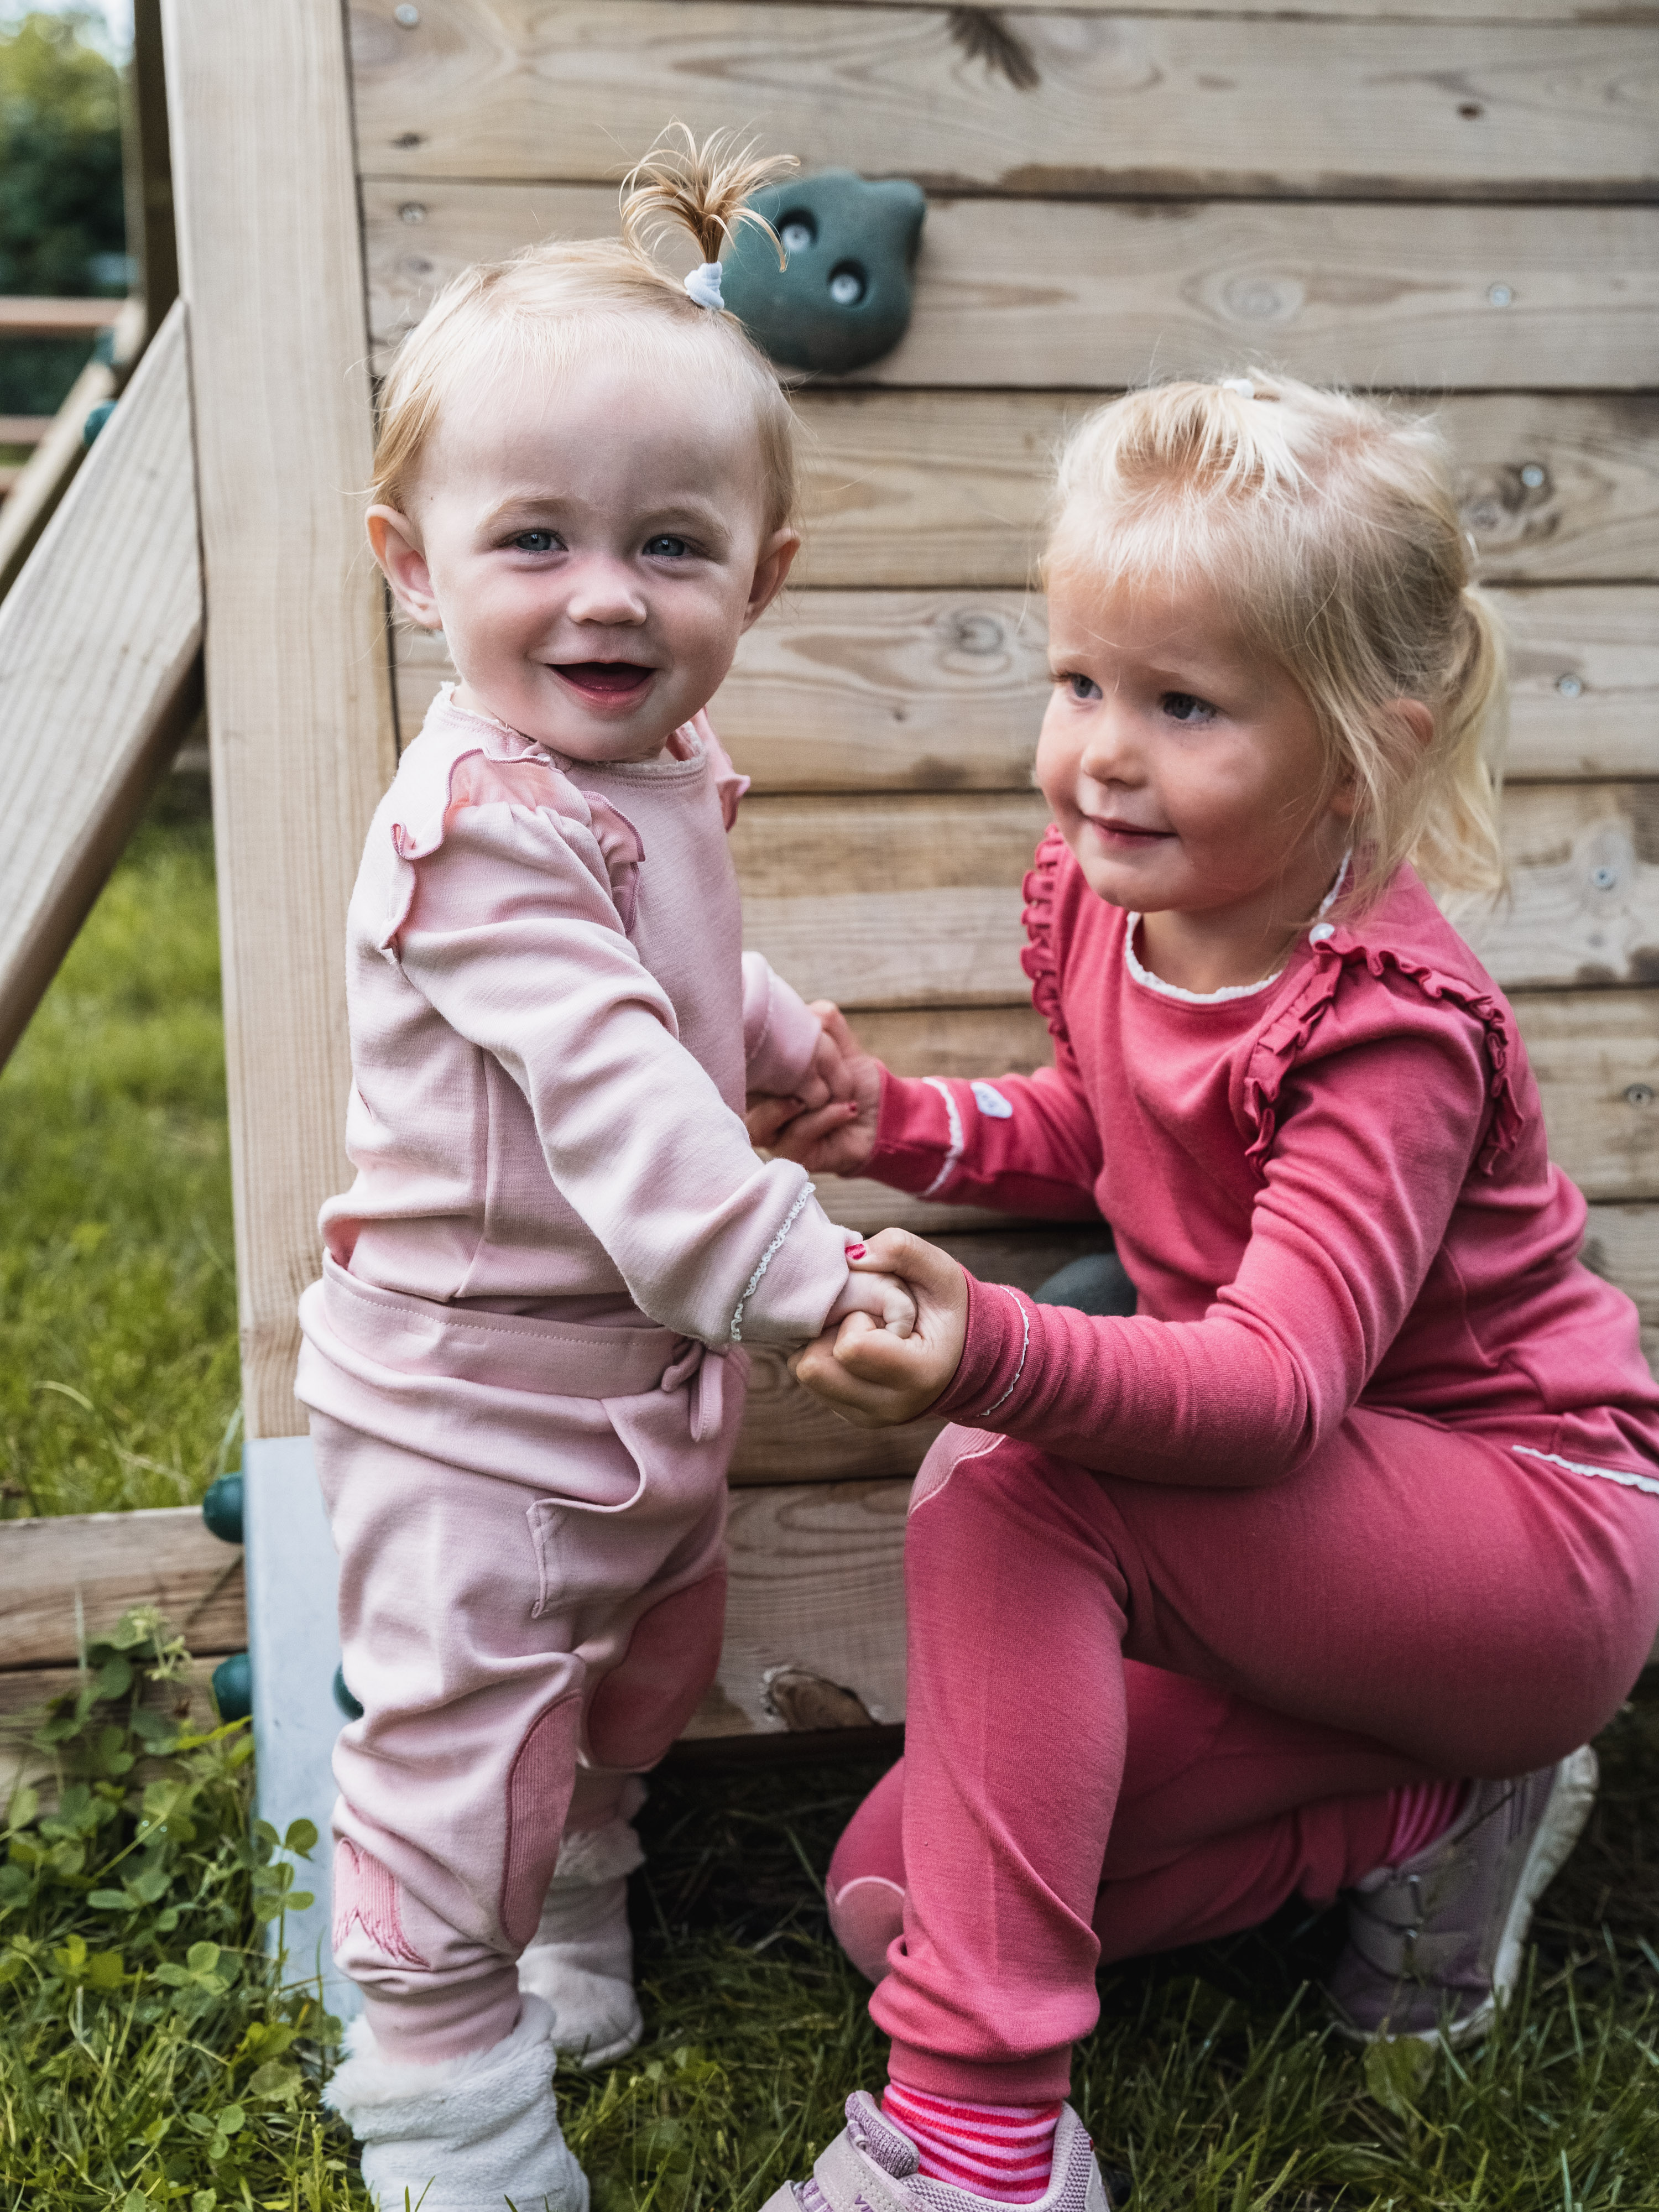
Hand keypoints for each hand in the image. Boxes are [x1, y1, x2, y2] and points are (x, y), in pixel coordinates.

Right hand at [746, 1005, 882, 1173]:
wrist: (880, 1112)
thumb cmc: (850, 1077)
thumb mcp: (835, 1039)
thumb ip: (818, 1018)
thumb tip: (800, 1010)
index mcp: (759, 1075)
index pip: (735, 1066)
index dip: (748, 1052)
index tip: (776, 1037)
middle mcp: (755, 1105)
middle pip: (740, 1095)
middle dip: (778, 1076)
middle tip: (811, 1065)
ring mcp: (770, 1132)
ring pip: (759, 1122)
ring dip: (796, 1103)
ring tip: (827, 1093)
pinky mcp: (791, 1154)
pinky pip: (796, 1135)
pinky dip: (824, 1118)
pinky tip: (846, 1109)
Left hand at [790, 1229, 968, 1427]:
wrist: (964, 1355)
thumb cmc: (949, 1309)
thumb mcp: (939, 1271)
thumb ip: (901, 1250)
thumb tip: (849, 1257)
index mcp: (918, 1375)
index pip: (849, 1348)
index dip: (857, 1316)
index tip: (883, 1311)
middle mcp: (889, 1406)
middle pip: (813, 1368)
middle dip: (830, 1331)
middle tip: (862, 1319)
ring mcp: (867, 1417)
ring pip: (805, 1374)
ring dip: (823, 1343)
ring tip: (859, 1332)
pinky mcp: (850, 1415)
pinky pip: (811, 1383)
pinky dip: (825, 1357)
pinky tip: (855, 1347)